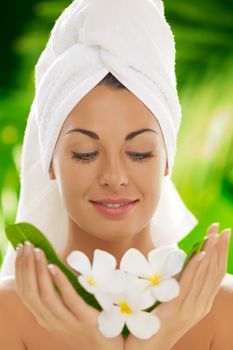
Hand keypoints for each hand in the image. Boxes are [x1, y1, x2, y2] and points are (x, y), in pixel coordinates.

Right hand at [15, 242, 123, 349]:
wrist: (105, 349)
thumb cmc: (83, 326)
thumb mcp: (63, 313)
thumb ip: (55, 297)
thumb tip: (49, 268)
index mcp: (44, 317)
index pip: (25, 293)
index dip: (20, 271)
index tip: (21, 251)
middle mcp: (50, 321)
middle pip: (30, 293)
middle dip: (26, 267)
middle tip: (27, 246)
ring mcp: (67, 321)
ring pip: (45, 296)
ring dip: (39, 271)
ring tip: (37, 252)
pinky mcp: (84, 319)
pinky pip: (68, 299)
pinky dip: (59, 282)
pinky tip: (54, 266)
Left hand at [125, 222, 230, 349]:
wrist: (147, 349)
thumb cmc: (158, 323)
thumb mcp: (174, 301)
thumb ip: (181, 285)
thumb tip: (182, 264)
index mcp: (202, 303)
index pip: (216, 274)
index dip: (221, 254)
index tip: (222, 235)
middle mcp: (201, 305)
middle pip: (214, 271)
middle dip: (219, 248)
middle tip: (222, 228)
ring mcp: (191, 308)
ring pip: (205, 275)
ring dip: (210, 252)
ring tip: (214, 234)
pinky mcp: (177, 309)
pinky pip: (189, 284)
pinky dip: (197, 267)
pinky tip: (201, 254)